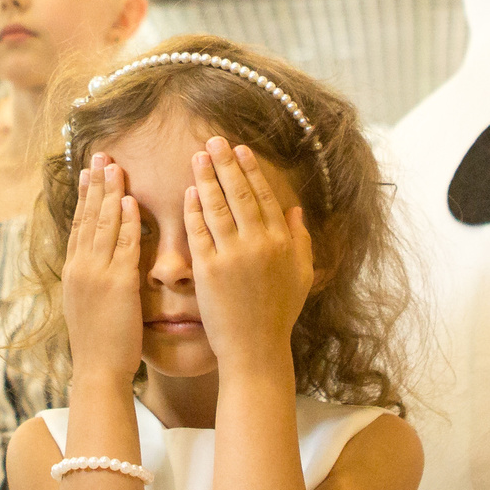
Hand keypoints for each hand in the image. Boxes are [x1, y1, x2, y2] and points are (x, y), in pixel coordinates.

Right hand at [61, 156, 146, 384]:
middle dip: (95, 184)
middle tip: (100, 155)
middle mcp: (81, 268)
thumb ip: (93, 280)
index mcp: (74, 272)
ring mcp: (97, 275)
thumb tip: (100, 264)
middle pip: (88, 216)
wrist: (97, 371)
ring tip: (115, 166)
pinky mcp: (117, 284)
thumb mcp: (88, 305)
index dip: (84, 196)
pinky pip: (123, 245)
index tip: (87, 171)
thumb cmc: (99, 344)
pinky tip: (131, 200)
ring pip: (103, 224)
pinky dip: (127, 221)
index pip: (78, 225)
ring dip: (110, 192)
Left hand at [185, 139, 312, 377]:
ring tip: (197, 157)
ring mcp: (232, 256)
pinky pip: (199, 232)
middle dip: (226, 164)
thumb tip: (296, 211)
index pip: (264, 197)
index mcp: (282, 242)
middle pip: (239, 194)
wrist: (256, 349)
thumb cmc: (278, 315)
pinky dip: (193, 210)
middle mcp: (259, 244)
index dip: (251, 171)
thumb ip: (301, 241)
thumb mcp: (301, 276)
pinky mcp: (208, 270)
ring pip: (217, 207)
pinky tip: (188, 192)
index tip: (241, 150)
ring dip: (206, 178)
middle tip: (213, 141)